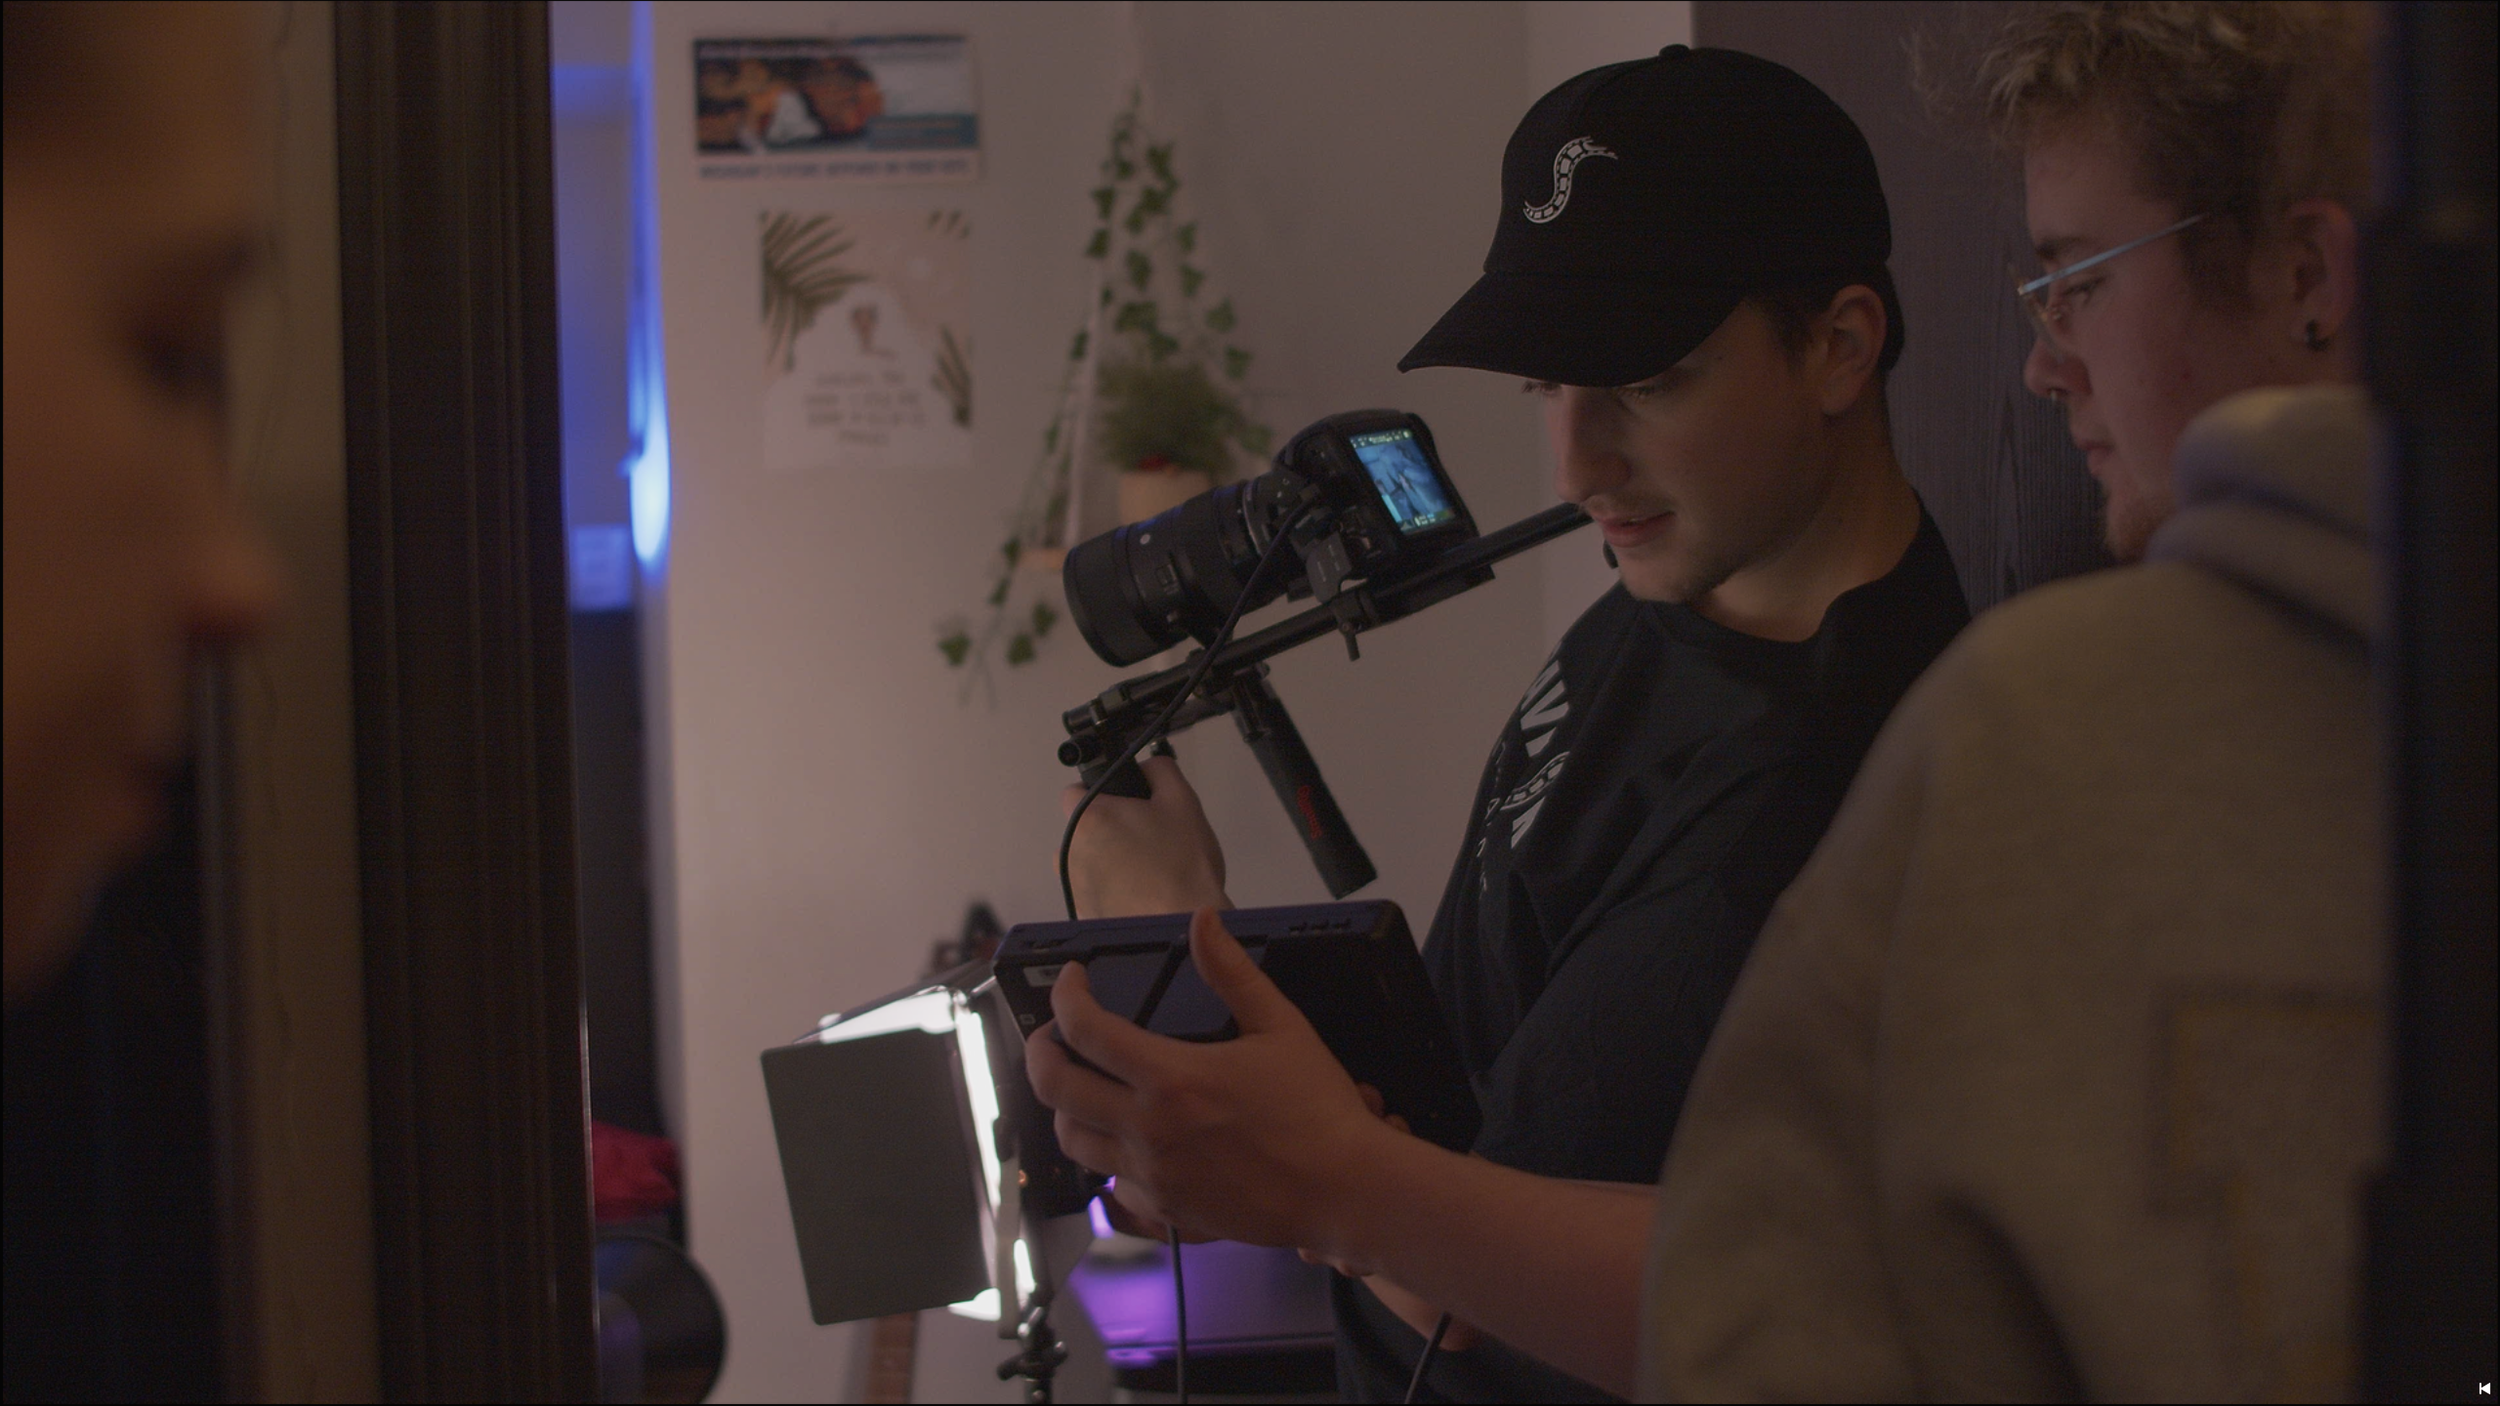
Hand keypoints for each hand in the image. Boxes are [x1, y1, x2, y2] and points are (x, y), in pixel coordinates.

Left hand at [1024, 908, 1393, 1254]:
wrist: (1343, 1189)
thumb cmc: (1317, 1107)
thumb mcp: (1281, 1026)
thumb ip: (1232, 972)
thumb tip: (1203, 920)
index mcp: (1170, 1077)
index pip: (1085, 1031)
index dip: (1066, 996)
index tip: (1073, 980)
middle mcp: (1147, 1129)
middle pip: (1056, 1088)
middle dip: (1041, 1051)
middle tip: (1055, 1034)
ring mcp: (1152, 1175)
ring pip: (1072, 1140)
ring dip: (1065, 1106)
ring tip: (1084, 1085)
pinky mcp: (1166, 1209)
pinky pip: (1111, 1183)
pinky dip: (1107, 1156)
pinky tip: (1128, 1140)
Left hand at [1062, 756, 1229, 917]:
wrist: (1182, 926)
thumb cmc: (1182, 868)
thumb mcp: (1182, 801)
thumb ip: (1160, 769)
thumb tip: (1148, 765)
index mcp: (1088, 817)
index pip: (1075, 790)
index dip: (1101, 792)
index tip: (1122, 802)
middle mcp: (1070, 852)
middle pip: (1084, 828)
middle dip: (1111, 829)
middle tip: (1148, 837)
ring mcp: (1074, 886)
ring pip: (1090, 861)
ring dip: (1111, 861)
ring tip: (1149, 870)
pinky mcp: (1085, 913)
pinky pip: (1095, 890)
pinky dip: (1113, 889)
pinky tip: (1143, 891)